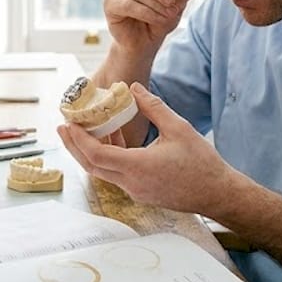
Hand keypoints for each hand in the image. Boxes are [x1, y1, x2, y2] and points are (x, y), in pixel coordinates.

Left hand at [58, 83, 236, 214]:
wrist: (217, 193)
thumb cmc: (202, 163)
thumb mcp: (178, 128)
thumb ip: (153, 107)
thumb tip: (133, 89)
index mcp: (138, 167)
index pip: (97, 154)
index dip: (78, 139)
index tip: (68, 124)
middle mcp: (132, 183)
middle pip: (92, 166)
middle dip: (74, 146)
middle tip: (64, 127)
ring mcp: (136, 191)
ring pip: (103, 171)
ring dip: (93, 151)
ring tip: (88, 129)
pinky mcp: (142, 192)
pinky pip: (117, 174)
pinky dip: (110, 157)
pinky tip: (115, 139)